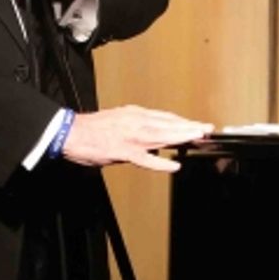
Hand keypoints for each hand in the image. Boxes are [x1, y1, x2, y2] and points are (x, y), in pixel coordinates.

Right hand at [61, 106, 214, 173]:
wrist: (71, 133)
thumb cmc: (92, 129)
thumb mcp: (119, 119)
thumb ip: (137, 125)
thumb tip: (154, 134)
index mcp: (134, 114)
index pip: (165, 117)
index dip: (183, 122)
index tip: (197, 125)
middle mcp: (136, 122)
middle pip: (168, 124)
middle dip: (189, 127)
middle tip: (207, 129)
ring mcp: (131, 137)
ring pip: (162, 136)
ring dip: (182, 137)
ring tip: (197, 138)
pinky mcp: (123, 152)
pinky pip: (146, 159)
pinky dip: (162, 162)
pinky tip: (174, 165)